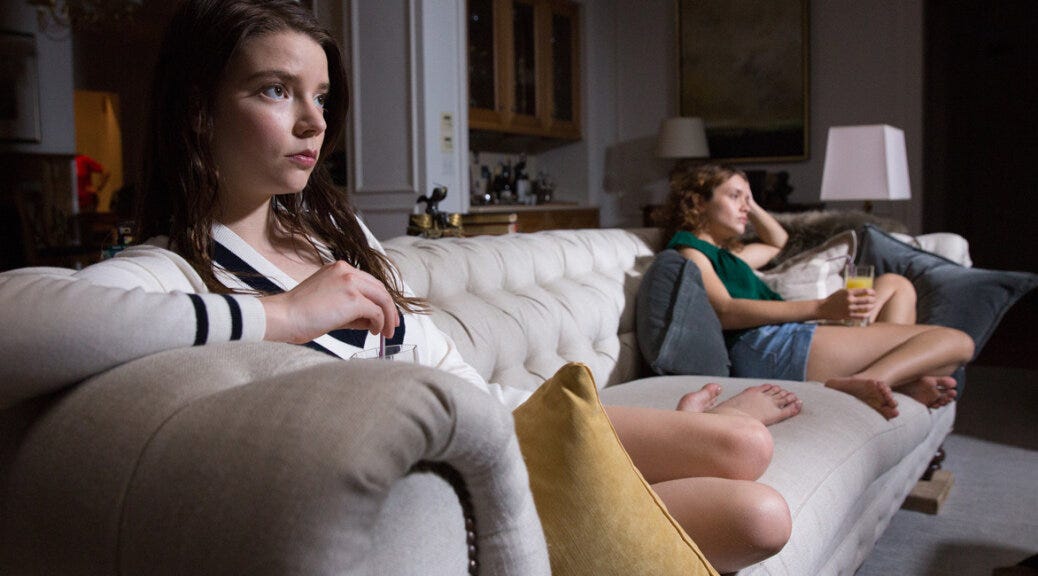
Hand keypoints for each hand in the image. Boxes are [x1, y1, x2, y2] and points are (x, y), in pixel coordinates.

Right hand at [259, 261, 398, 343]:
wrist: (284, 316)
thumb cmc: (298, 313)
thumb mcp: (329, 303)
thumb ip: (351, 308)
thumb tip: (371, 319)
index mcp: (339, 268)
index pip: (368, 282)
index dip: (379, 299)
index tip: (383, 313)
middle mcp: (347, 271)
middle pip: (379, 288)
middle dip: (388, 308)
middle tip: (392, 325)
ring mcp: (351, 283)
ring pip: (382, 298)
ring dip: (388, 317)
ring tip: (386, 332)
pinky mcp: (354, 299)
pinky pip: (376, 311)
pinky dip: (379, 323)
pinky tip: (373, 332)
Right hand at [819, 288, 875, 322]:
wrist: (824, 308)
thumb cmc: (833, 299)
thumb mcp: (841, 291)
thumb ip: (851, 291)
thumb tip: (863, 292)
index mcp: (848, 292)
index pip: (865, 291)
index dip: (872, 292)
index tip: (874, 293)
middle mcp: (850, 300)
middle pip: (867, 299)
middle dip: (873, 300)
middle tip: (875, 300)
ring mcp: (849, 308)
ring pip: (866, 308)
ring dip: (871, 307)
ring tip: (873, 306)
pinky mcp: (848, 316)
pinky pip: (861, 316)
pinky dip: (867, 314)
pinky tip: (868, 313)